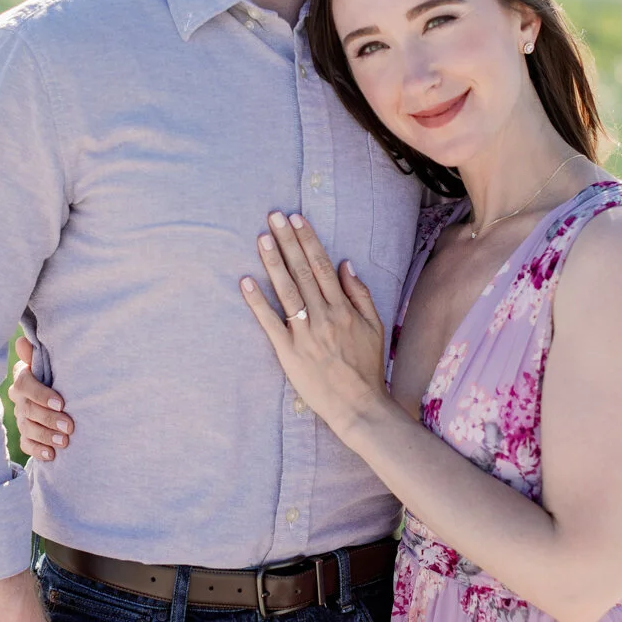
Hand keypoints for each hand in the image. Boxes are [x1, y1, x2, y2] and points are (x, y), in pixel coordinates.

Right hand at [9, 336, 73, 460]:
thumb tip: (22, 341)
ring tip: (65, 442)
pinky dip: (39, 451)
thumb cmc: (59, 375)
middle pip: (28, 409)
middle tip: (70, 426)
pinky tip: (52, 455)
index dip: (42, 394)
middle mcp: (19, 398)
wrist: (64, 399)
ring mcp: (20, 418)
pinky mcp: (25, 436)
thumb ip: (39, 355)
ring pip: (28, 428)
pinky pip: (26, 445)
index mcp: (24, 377)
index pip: (25, 384)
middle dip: (49, 419)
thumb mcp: (52, 364)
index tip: (62, 403)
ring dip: (46, 436)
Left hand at [240, 211, 386, 436]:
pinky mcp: (288, 352)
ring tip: (262, 238)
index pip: (321, 266)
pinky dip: (257, 302)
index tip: (296, 218)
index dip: (308, 240)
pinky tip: (246, 281)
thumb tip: (344, 264)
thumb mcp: (375, 327)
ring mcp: (304, 334)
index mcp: (344, 308)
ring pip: (286, 291)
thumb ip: (360, 294)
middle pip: (302, 272)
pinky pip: (270, 323)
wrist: (358, 406)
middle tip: (273, 216)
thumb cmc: (367, 367)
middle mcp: (324, 316)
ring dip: (273, 262)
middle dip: (287, 241)